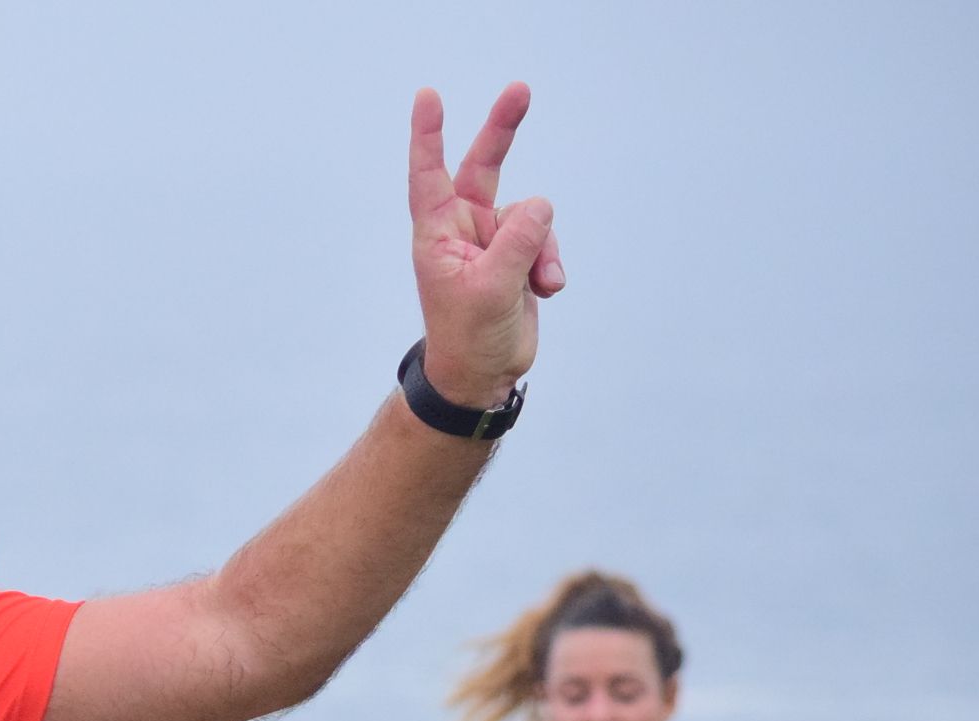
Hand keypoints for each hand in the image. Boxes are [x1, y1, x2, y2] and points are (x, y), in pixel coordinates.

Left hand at [407, 83, 564, 408]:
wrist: (484, 375)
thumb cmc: (469, 337)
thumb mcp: (492, 290)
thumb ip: (517, 242)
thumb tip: (540, 204)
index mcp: (438, 236)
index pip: (430, 176)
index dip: (429, 136)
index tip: (429, 97)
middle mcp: (462, 230)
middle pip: (484, 167)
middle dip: (503, 130)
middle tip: (520, 89)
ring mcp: (492, 241)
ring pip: (531, 215)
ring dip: (542, 247)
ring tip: (538, 282)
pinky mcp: (517, 256)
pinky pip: (544, 239)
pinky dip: (550, 262)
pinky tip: (547, 289)